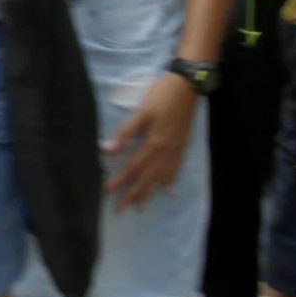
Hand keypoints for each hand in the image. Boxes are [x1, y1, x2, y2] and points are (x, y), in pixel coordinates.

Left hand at [104, 73, 197, 210]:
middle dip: (133, 194)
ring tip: (142, 205)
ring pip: (161, 176)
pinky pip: (175, 168)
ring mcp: (176, 149)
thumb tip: (108, 150)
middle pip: (146, 177)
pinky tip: (166, 188)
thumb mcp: (141, 112)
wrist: (187, 86)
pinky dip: (169, 179)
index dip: (120, 181)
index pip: (132, 168)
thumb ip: (126, 132)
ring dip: (150, 191)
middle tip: (121, 210)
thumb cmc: (161, 96)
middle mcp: (165, 151)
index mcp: (153, 144)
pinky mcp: (182, 144)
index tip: (107, 193)